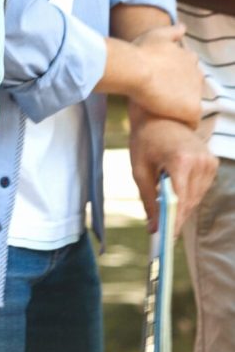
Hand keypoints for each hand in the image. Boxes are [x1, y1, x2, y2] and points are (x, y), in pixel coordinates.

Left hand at [128, 107, 217, 233]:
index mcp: (181, 160)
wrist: (159, 114)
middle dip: (176, 217)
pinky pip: (201, 188)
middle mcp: (200, 160)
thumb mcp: (139, 169)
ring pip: (196, 197)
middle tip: (163, 232)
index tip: (165, 237)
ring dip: (182, 206)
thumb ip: (149, 199)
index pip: (180, 200)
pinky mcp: (212, 161)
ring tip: (167, 214)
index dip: (173, 221)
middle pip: (190, 201)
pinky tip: (176, 195)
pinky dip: (188, 194)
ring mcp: (209, 160)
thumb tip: (154, 227)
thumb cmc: (145, 139)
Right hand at [131, 23, 202, 127]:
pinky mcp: (193, 109)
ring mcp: (196, 92)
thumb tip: (183, 27)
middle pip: (191, 88)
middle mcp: (196, 74)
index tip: (159, 81)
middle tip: (158, 97)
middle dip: (179, 92)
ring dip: (179, 107)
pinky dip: (181, 122)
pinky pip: (191, 121)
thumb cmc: (140, 52)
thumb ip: (172, 32)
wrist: (134, 70)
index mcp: (188, 59)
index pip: (187, 70)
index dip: (173, 77)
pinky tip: (166, 122)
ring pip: (190, 104)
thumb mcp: (156, 35)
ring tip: (160, 111)